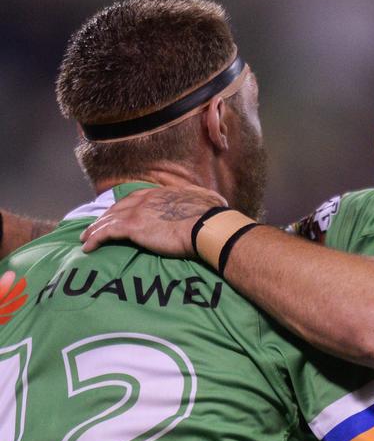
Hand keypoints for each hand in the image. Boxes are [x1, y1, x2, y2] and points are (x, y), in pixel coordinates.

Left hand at [80, 185, 227, 257]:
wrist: (206, 226)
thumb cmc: (212, 217)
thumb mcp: (209, 201)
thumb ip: (205, 200)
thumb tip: (220, 202)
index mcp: (162, 193)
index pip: (137, 198)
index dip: (125, 206)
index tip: (120, 213)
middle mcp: (147, 199)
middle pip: (119, 207)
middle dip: (106, 216)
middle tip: (96, 226)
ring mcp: (138, 212)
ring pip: (109, 219)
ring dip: (95, 228)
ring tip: (85, 238)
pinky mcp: (132, 227)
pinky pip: (106, 233)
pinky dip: (95, 239)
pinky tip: (88, 247)